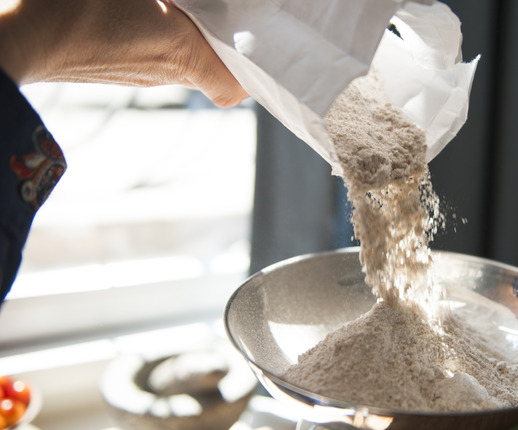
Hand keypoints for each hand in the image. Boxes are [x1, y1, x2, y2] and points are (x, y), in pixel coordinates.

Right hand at [0, 0, 247, 106]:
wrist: (22, 36)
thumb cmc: (78, 10)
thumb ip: (173, 3)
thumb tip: (180, 5)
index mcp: (182, 52)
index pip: (231, 88)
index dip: (247, 72)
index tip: (250, 44)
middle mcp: (165, 72)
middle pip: (211, 68)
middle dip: (220, 40)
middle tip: (219, 13)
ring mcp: (139, 75)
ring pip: (181, 60)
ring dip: (188, 34)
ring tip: (182, 7)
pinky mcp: (116, 69)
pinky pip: (153, 55)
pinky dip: (160, 35)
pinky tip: (146, 10)